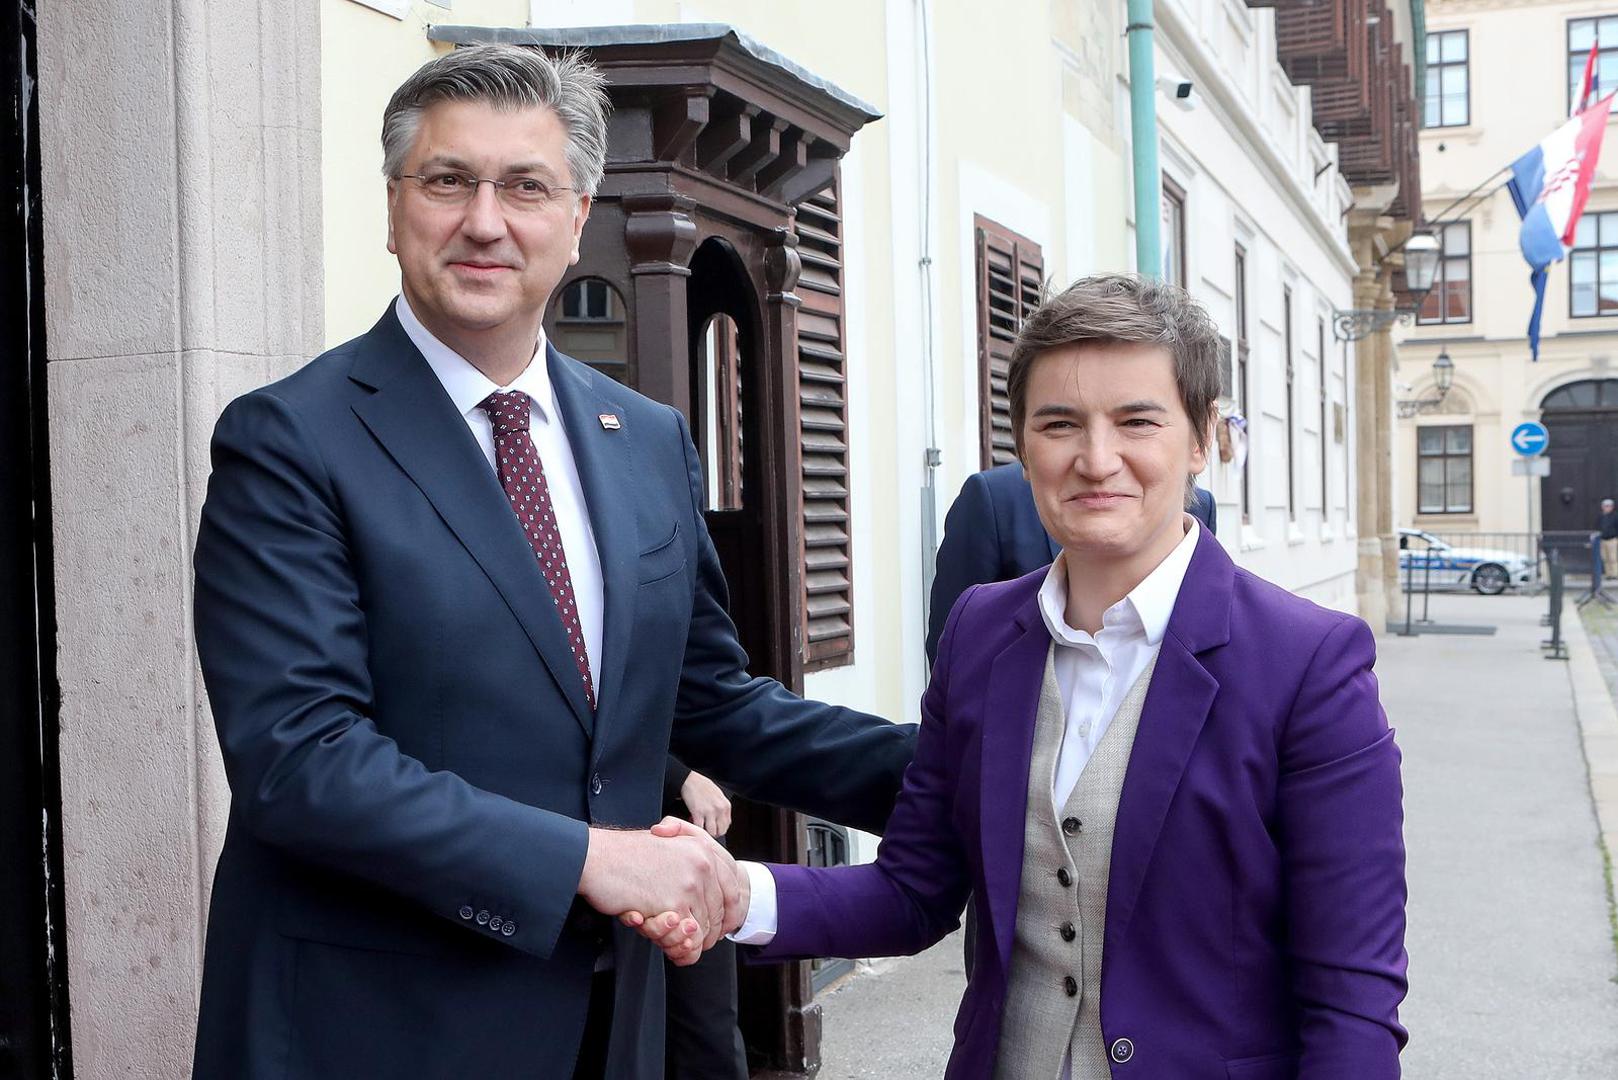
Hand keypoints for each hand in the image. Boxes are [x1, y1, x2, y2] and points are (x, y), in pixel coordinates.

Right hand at [619, 819, 752, 963]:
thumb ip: (690, 865)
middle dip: (704, 934)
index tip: (720, 929)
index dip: (728, 914)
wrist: (597, 857)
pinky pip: (685, 939)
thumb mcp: (668, 846)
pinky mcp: (673, 905)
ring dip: (683, 942)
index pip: (732, 889)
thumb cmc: (624, 855)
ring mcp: (690, 884)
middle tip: (686, 944)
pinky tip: (660, 942)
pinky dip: (675, 947)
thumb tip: (703, 899)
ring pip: (701, 930)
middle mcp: (703, 865)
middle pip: (718, 914)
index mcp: (703, 849)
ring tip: (665, 939)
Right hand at [679, 770, 731, 837]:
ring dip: (704, 831)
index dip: (719, 829)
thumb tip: (721, 821)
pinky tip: (692, 821)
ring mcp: (709, 811)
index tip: (713, 827)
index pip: (727, 825)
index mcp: (726, 805)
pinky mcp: (698, 812)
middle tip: (705, 828)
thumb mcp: (718, 795)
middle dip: (712, 832)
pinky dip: (695, 828)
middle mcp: (720, 809)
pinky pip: (699, 828)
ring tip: (699, 825)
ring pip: (711, 832)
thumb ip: (721, 808)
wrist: (690, 779)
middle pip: (720, 831)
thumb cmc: (702, 786)